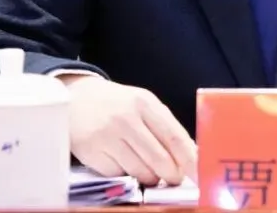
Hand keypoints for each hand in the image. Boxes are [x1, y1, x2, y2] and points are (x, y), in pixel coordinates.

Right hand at [62, 76, 196, 185]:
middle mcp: (126, 118)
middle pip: (160, 159)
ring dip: (149, 177)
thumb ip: (166, 127)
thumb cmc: (117, 104)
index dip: (190, 160)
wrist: (75, 98)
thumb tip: (192, 155)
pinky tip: (121, 162)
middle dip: (171, 175)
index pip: (174, 137)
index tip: (201, 175)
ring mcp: (107, 135)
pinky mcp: (91, 152)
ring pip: (141, 172)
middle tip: (173, 178)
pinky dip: (125, 175)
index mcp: (145, 103)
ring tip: (146, 168)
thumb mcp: (143, 104)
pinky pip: (118, 175)